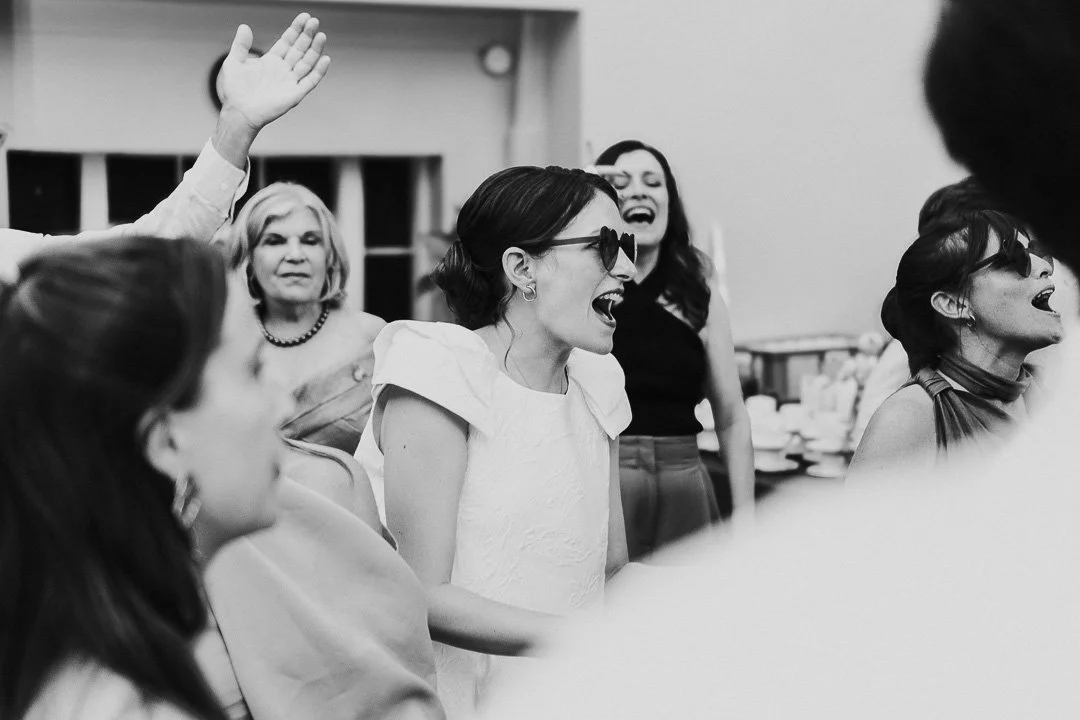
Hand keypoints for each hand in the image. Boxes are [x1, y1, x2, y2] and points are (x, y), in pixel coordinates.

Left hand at [218, 13, 330, 131]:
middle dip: (307, 35)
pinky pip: (310, 81)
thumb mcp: (234, 62)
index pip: (287, 41)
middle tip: (314, 21)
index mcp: (271, 61)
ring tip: (321, 35)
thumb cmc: (235, 91)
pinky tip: (325, 59)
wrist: (239, 112)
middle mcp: (283, 70)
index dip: (296, 29)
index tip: (304, 17)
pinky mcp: (295, 94)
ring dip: (315, 49)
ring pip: (307, 62)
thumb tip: (245, 26)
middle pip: (299, 49)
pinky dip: (318, 71)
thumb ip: (240, 45)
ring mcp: (290, 82)